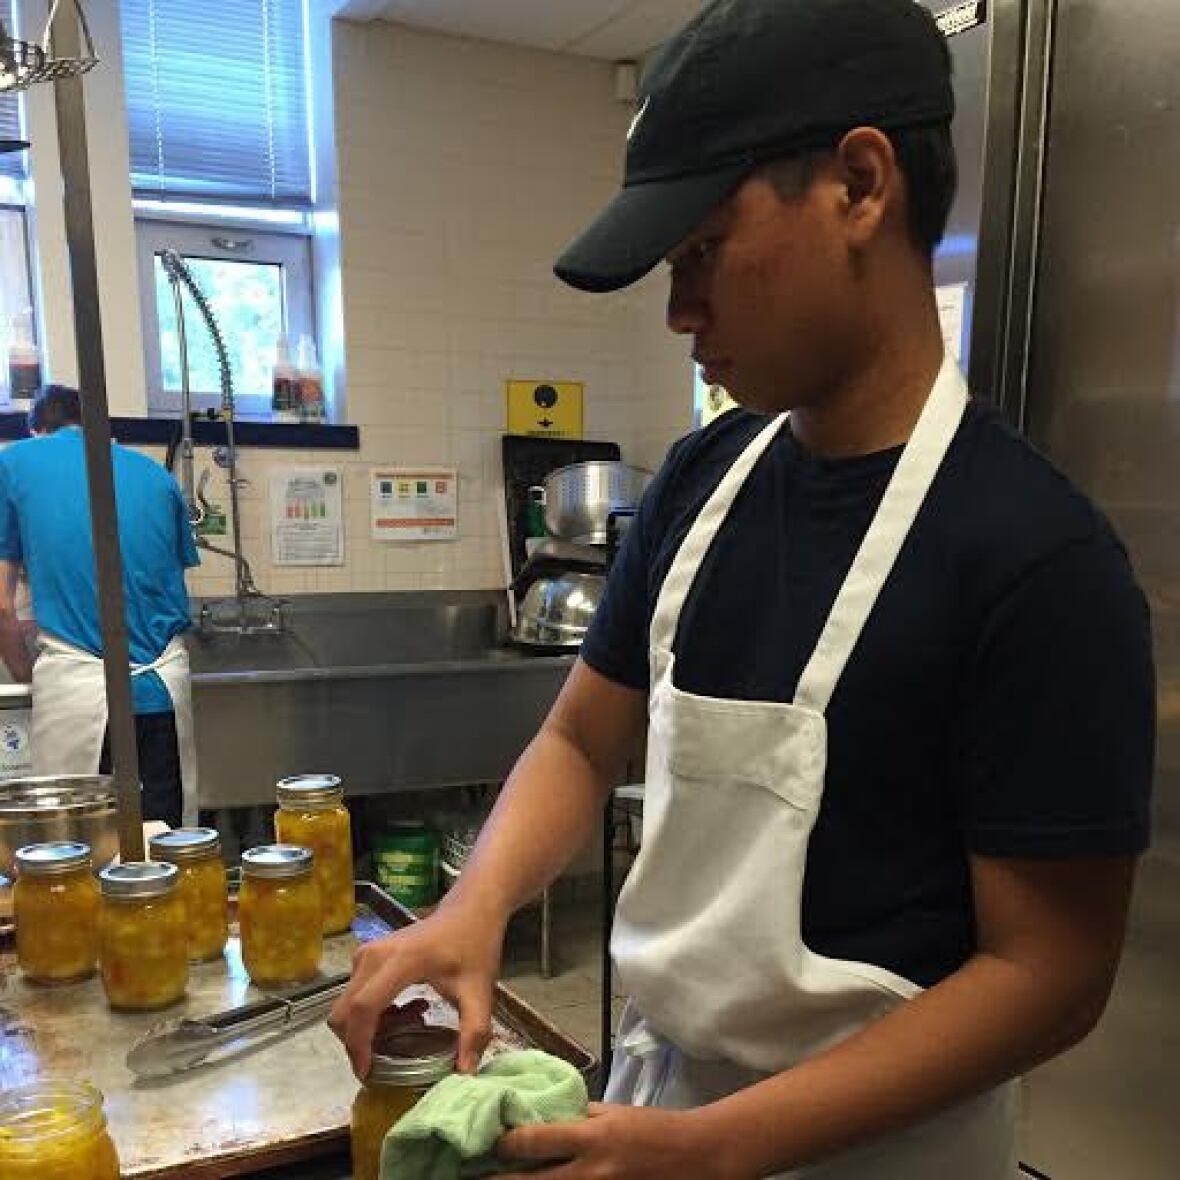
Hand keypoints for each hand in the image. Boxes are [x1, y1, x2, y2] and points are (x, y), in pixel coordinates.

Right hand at [328, 897, 505, 1077]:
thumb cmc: (474, 944)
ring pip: (347, 1006)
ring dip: (367, 1029)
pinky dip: (371, 1015)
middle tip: (390, 1060)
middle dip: (358, 1044)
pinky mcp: (367, 957)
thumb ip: (474, 1032)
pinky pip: (355, 996)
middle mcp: (373, 956)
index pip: (364, 1008)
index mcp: (399, 961)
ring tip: (407, 1028)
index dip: (359, 1046)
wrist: (470, 909)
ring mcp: (366, 954)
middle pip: (344, 1012)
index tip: (369, 1074)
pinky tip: (404, 1012)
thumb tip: (465, 1074)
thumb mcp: (479, 990)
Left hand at [495, 1103, 737, 1179]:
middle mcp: (591, 1171)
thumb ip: (579, 1118)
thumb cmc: (653, 1128)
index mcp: (591, 1137)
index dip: (505, 1144)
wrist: (696, 1156)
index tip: (487, 1143)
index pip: (534, 1142)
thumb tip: (542, 1116)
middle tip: (471, 1178)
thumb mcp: (614, 1113)